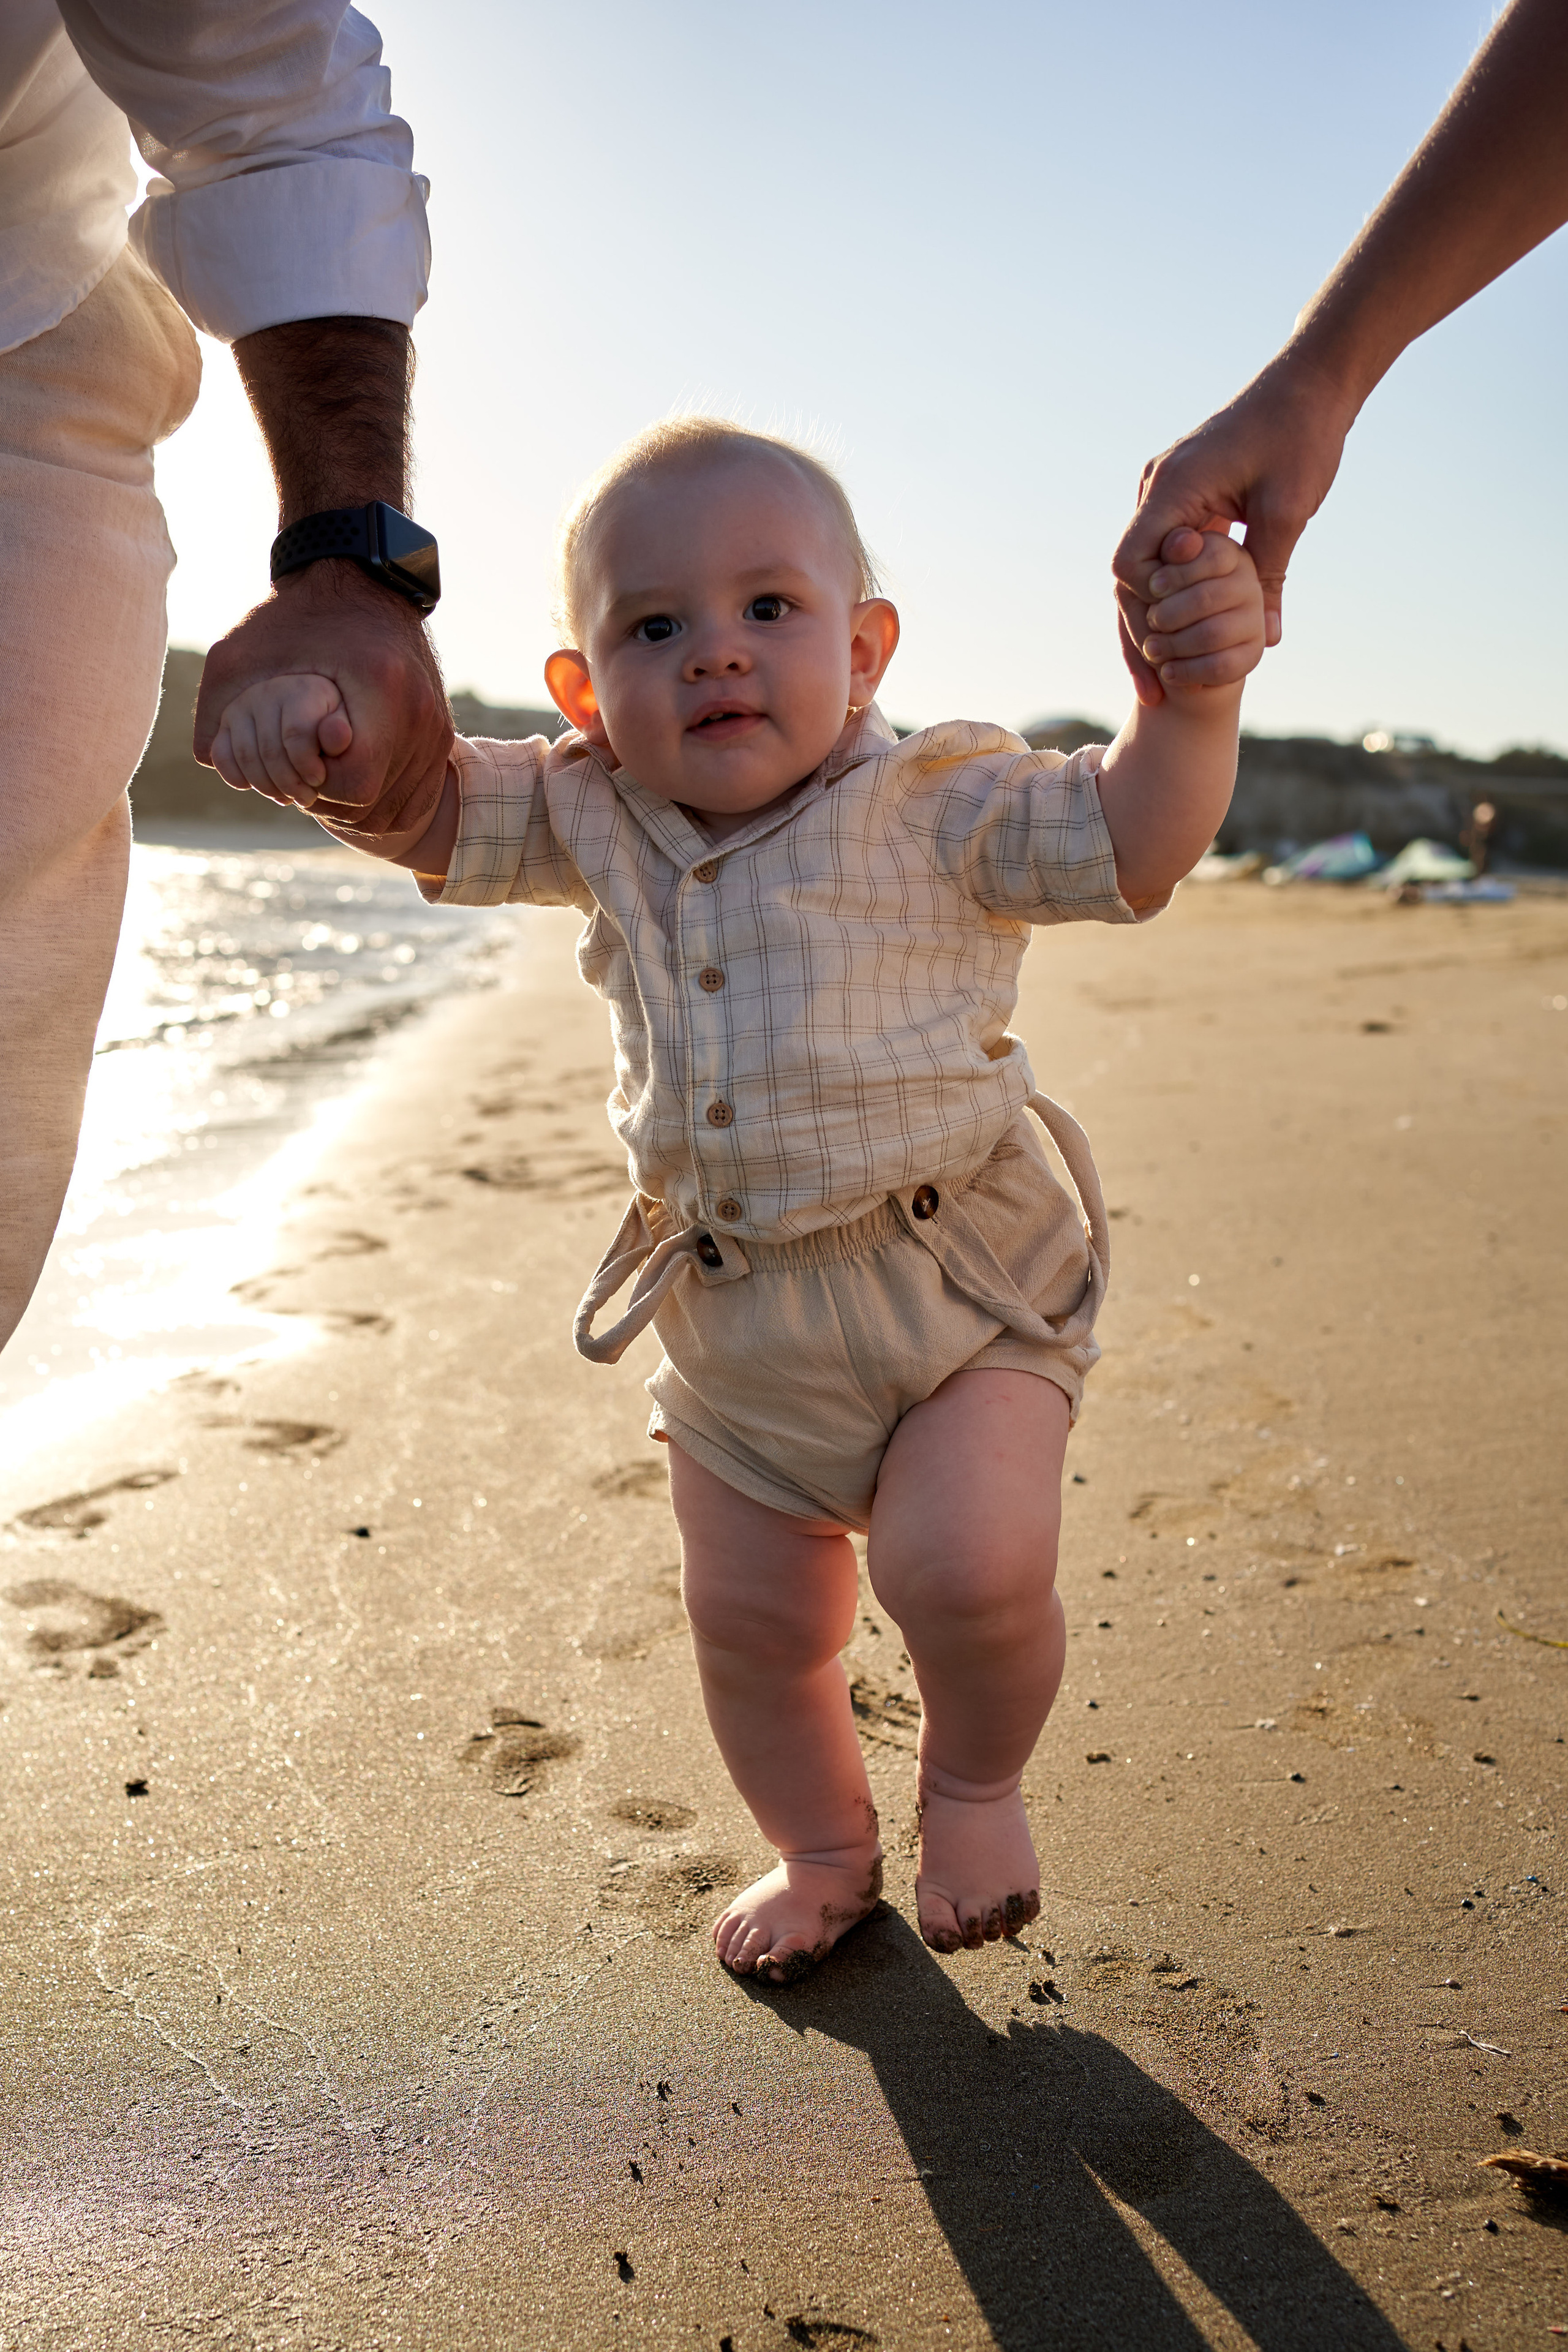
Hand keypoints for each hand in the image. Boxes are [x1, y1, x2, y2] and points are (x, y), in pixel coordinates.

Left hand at [193, 562, 453, 859]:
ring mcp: (436, 729)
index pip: (354, 783)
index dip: (316, 785)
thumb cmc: (293, 615)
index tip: (295, 759)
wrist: (358, 578)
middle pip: (375, 806)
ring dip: (356, 809)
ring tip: (323, 776)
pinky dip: (382, 803)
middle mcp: (420, 713)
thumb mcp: (240, 655)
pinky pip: (416, 799)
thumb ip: (216, 711)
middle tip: (301, 773)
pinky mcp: (442, 734)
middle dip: (329, 800)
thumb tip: (213, 764)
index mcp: (380, 688)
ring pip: (399, 811)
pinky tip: (351, 781)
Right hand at [211, 674, 350, 800]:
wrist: (308, 719)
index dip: (307, 766)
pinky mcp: (225, 724)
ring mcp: (241, 707)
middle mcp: (266, 692)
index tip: (318, 780)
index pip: (296, 733)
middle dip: (290, 784)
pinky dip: (239, 780)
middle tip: (306, 798)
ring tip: (290, 797)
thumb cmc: (330, 727)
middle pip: (270, 751)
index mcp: (301, 689)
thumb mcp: (345, 729)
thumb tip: (338, 736)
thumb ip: (342, 733)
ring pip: (246, 757)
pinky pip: (221, 757)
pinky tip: (265, 788)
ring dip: (268, 788)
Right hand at [1112, 353, 1355, 704]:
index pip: (1129, 564)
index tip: (1175, 642)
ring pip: (1141, 569)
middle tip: (1157, 687)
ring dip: (1152, 619)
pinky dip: (1170, 592)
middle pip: (1127, 575)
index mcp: (1173, 486)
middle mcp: (1156, 486)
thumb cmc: (1302, 437)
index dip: (1147, 609)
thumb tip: (1267, 642)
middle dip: (1141, 631)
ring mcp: (1165, 489)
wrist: (1312, 382)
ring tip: (1164, 675)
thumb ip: (1268, 578)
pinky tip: (1183, 632)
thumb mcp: (1289, 513)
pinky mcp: (1182, 493)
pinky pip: (1162, 552)